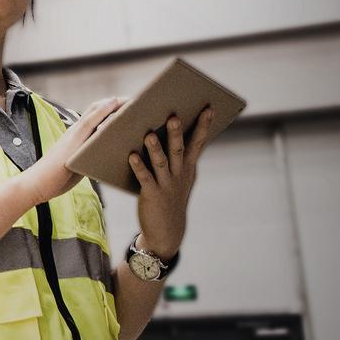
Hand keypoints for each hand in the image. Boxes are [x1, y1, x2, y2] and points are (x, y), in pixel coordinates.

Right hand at [21, 96, 126, 205]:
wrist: (37, 184)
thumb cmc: (55, 179)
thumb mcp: (76, 166)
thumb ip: (88, 159)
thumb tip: (102, 161)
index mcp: (76, 137)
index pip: (94, 117)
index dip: (109, 109)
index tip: (126, 107)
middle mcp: (75, 132)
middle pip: (97, 110)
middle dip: (117, 104)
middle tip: (135, 102)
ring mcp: (75, 134)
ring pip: (96, 111)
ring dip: (114, 104)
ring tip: (132, 101)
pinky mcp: (75, 140)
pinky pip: (91, 121)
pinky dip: (103, 110)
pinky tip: (114, 104)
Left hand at [129, 106, 213, 256]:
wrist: (167, 230)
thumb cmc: (171, 196)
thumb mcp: (182, 176)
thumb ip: (181, 156)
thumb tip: (179, 130)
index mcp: (188, 167)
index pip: (198, 143)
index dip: (204, 126)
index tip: (208, 108)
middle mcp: (180, 174)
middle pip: (179, 149)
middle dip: (177, 132)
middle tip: (173, 115)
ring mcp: (167, 185)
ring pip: (161, 162)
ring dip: (155, 148)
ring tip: (149, 134)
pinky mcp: (152, 195)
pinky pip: (145, 178)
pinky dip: (138, 167)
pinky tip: (131, 156)